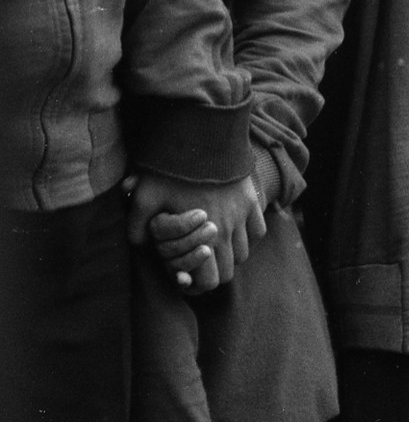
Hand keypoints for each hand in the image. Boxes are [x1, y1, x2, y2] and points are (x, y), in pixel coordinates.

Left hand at [127, 174, 264, 292]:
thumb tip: (139, 244)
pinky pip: (257, 232)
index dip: (197, 285)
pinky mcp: (252, 202)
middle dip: (214, 273)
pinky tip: (234, 230)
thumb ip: (137, 226)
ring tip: (214, 246)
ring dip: (230, 255)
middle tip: (198, 263)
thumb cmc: (171, 169)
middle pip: (229, 271)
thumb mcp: (144, 196)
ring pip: (244, 254)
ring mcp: (243, 217)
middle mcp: (228, 231)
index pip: (210, 281)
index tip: (187, 277)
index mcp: (202, 237)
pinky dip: (248, 237)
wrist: (204, 137)